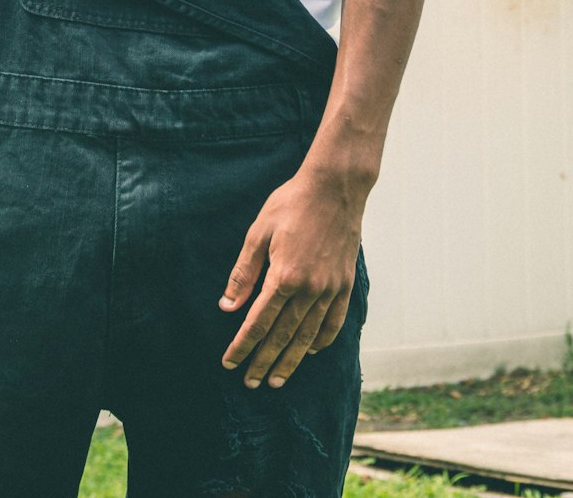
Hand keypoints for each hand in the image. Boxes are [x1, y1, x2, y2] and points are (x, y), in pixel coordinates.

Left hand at [218, 163, 364, 389]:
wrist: (335, 188)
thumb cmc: (291, 204)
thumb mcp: (259, 232)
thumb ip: (244, 272)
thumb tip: (227, 306)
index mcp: (283, 276)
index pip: (258, 323)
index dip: (242, 346)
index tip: (229, 363)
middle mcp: (309, 289)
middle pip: (282, 336)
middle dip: (263, 362)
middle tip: (250, 383)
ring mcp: (330, 289)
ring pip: (307, 336)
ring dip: (290, 361)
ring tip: (276, 380)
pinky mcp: (345, 285)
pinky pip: (334, 323)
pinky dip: (321, 341)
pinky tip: (309, 351)